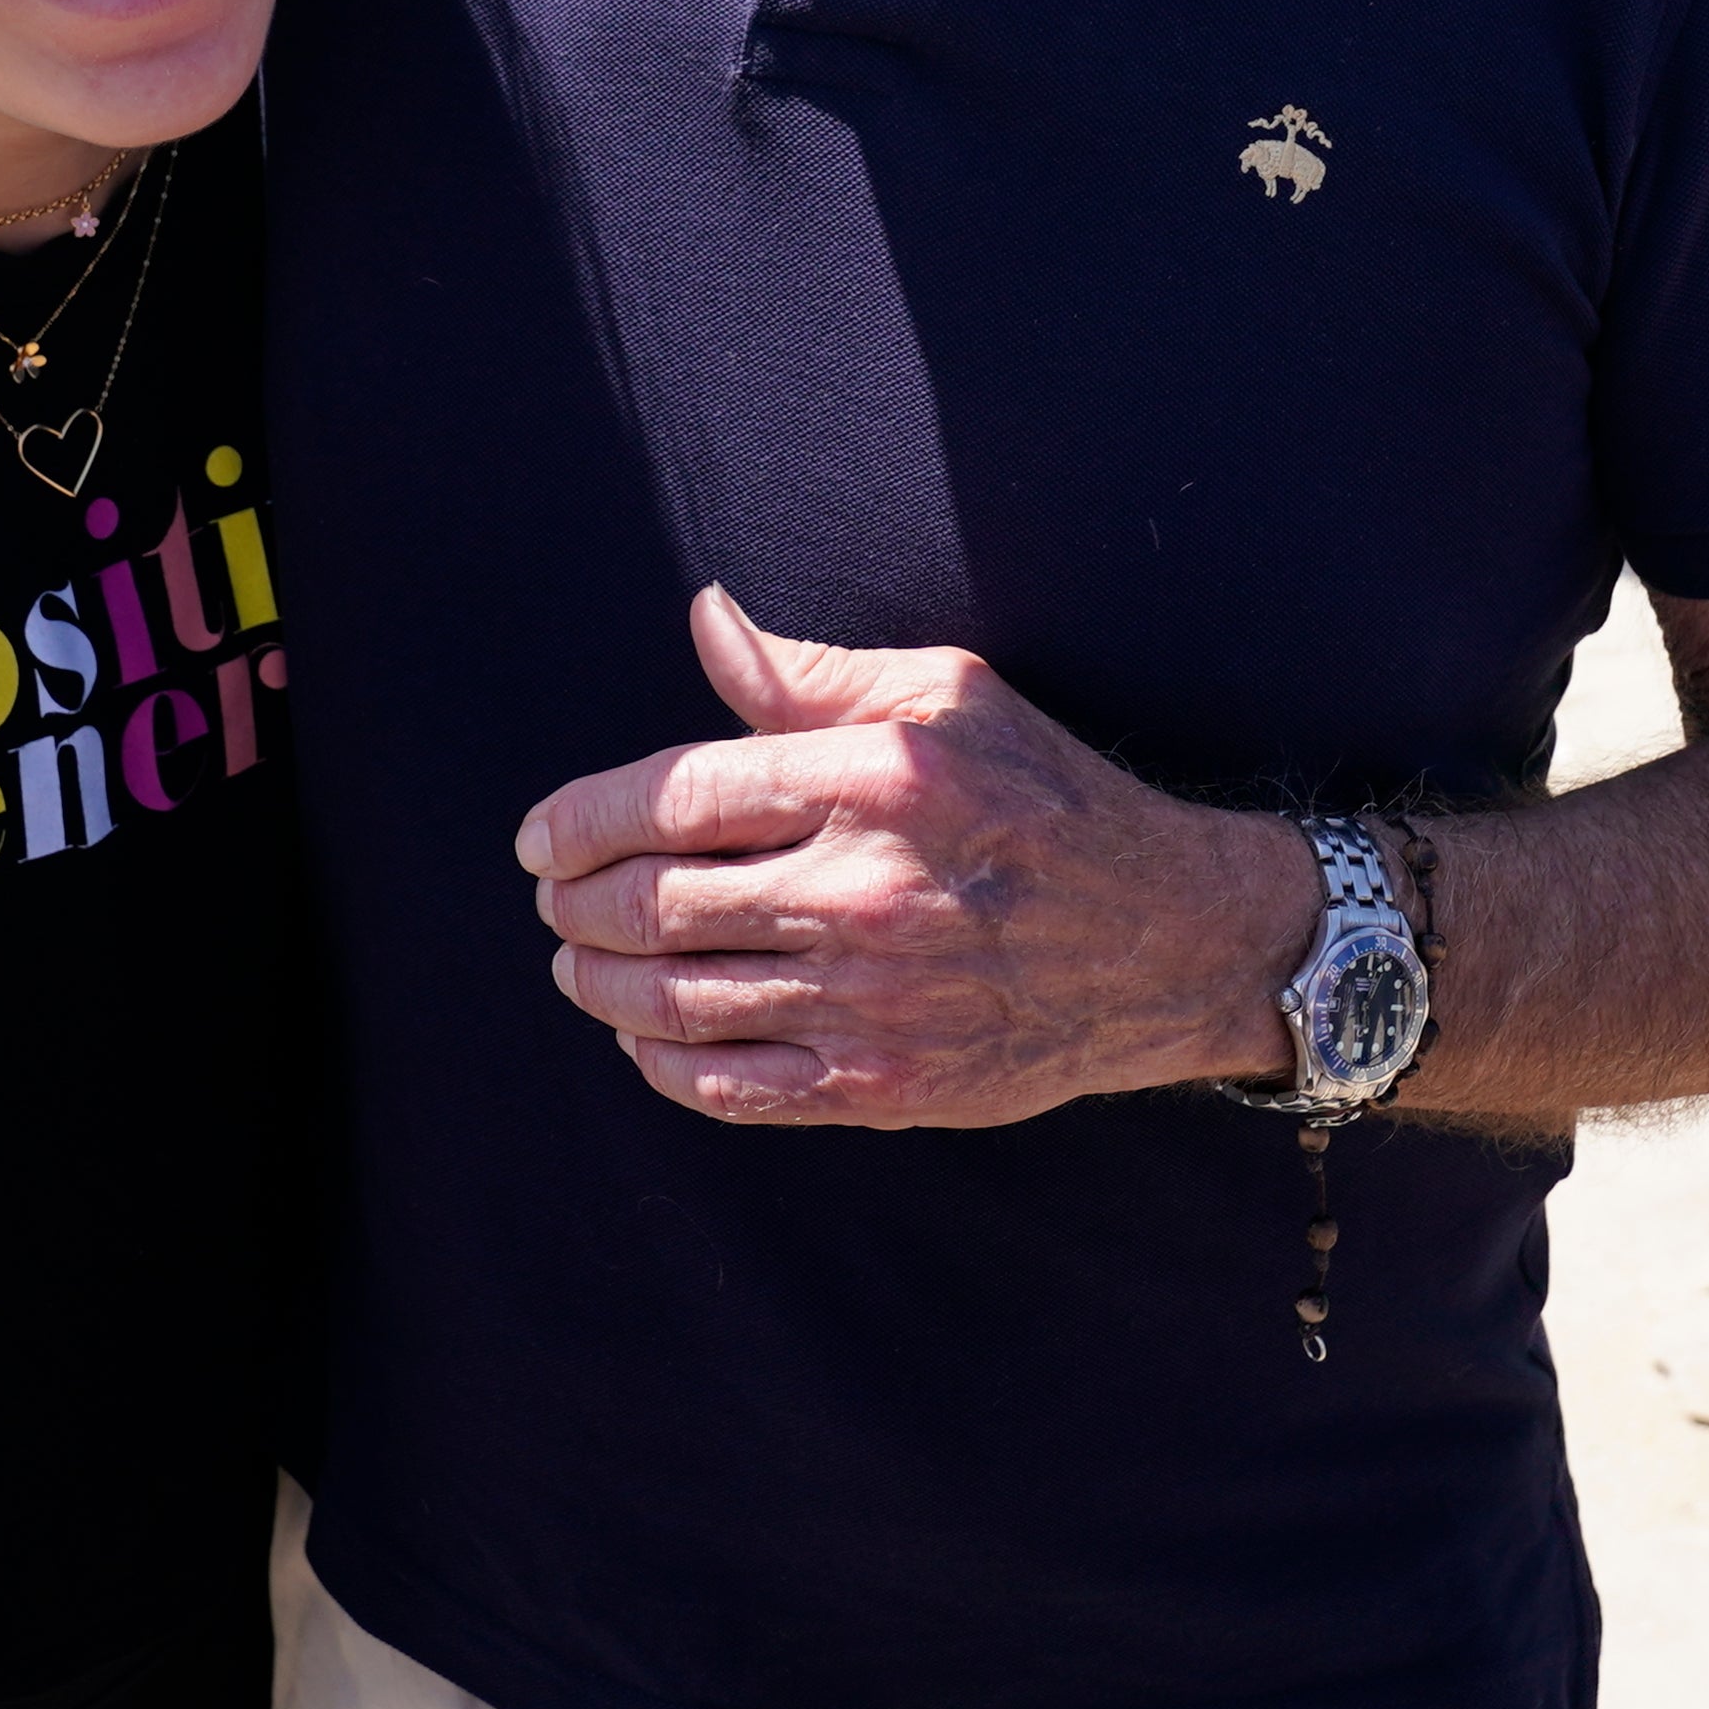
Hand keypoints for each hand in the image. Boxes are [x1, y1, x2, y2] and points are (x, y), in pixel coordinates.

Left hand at [516, 588, 1311, 1127]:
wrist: (1167, 938)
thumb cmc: (1051, 798)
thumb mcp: (949, 695)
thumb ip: (810, 672)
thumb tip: (705, 620)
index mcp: (869, 782)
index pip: (671, 798)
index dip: (579, 820)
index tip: (542, 837)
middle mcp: (861, 892)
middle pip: (652, 904)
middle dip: (573, 903)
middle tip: (552, 898)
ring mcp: (868, 1000)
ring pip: (673, 1002)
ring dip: (598, 984)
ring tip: (577, 963)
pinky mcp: (883, 1084)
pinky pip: (731, 1087)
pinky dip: (663, 1066)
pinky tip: (645, 1040)